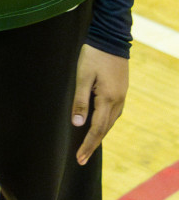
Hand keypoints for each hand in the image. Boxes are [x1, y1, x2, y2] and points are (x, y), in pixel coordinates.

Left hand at [72, 44, 128, 164]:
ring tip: (87, 147)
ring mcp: (121, 97)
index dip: (87, 145)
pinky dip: (104, 124)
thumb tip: (78, 124)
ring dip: (98, 136)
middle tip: (81, 159)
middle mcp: (118, 102)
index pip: (96, 129)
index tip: (79, 158)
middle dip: (92, 145)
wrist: (110, 40)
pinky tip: (98, 126)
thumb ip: (80, 101)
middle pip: (104, 129)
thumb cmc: (93, 56)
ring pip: (109, 123)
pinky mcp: (120, 92)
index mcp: (108, 100)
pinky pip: (112, 114)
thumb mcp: (82, 77)